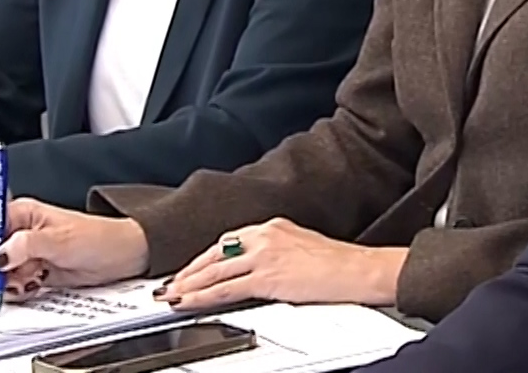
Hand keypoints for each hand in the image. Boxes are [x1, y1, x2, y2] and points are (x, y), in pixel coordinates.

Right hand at [0, 198, 150, 298]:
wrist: (122, 256)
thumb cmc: (98, 238)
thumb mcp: (61, 240)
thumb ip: (26, 246)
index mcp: (21, 213)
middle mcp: (19, 232)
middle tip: (11, 281)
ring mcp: (24, 253)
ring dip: (9, 282)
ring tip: (32, 279)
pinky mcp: (32, 271)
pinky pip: (12, 285)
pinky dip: (19, 290)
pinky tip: (36, 284)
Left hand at [158, 218, 407, 311]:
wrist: (356, 269)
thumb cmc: (338, 262)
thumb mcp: (302, 245)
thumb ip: (277, 251)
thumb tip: (259, 267)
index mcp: (273, 226)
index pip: (229, 241)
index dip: (207, 257)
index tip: (193, 267)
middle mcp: (265, 236)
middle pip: (216, 253)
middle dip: (190, 269)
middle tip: (171, 282)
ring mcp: (265, 255)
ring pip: (215, 271)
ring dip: (189, 283)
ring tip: (171, 294)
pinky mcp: (267, 277)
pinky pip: (226, 289)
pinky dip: (202, 296)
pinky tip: (189, 301)